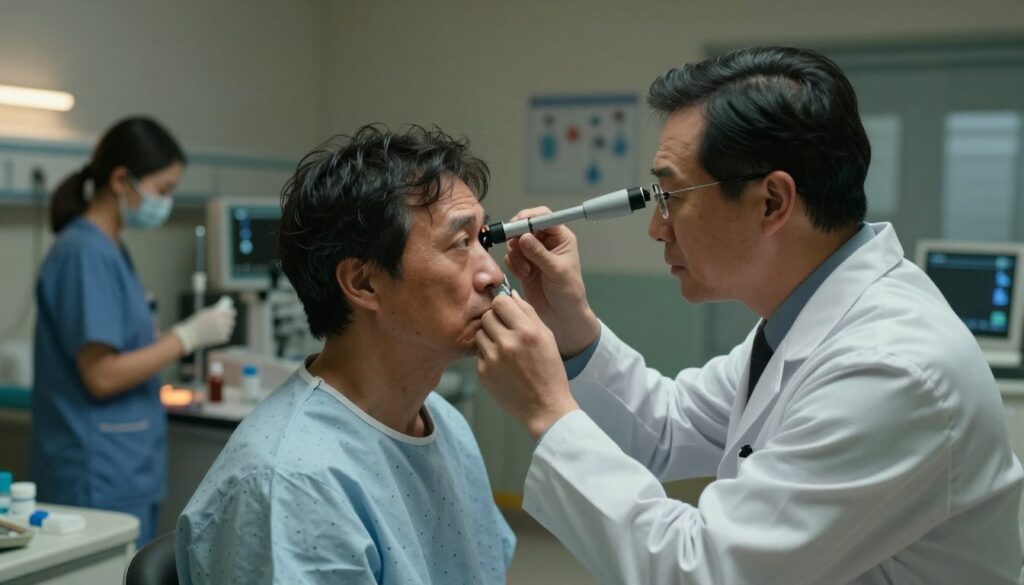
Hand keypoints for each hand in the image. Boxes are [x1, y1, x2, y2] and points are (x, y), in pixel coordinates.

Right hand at [172, 296, 236, 354]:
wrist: (190, 336)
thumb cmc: (196, 324)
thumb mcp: (205, 314)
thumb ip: (215, 312)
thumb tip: (225, 311)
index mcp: (217, 313)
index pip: (231, 312)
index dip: (232, 312)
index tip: (232, 313)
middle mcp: (222, 321)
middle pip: (231, 321)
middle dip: (229, 321)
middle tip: (229, 321)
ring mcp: (223, 330)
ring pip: (229, 329)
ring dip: (227, 328)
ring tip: (223, 328)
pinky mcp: (222, 339)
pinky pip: (226, 336)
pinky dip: (223, 336)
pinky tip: (218, 335)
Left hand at [476, 292, 578, 439]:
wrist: (544, 407)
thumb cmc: (549, 371)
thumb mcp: (547, 337)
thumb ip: (528, 313)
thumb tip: (510, 294)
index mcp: (527, 331)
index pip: (501, 301)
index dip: (503, 305)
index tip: (507, 313)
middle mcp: (508, 343)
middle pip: (487, 315)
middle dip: (495, 320)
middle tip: (505, 332)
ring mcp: (493, 359)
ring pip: (480, 333)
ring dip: (489, 337)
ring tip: (505, 350)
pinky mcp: (483, 373)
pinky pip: (479, 353)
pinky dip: (488, 356)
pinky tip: (503, 366)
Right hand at [503, 207, 599, 356]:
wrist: (562, 315)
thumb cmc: (568, 292)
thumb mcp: (556, 270)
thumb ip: (539, 253)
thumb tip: (524, 236)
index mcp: (560, 237)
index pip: (544, 217)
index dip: (529, 217)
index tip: (518, 224)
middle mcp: (546, 242)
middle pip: (525, 226)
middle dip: (517, 237)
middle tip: (516, 248)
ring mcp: (533, 253)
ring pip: (515, 242)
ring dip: (516, 255)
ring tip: (526, 272)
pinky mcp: (523, 264)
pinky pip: (510, 256)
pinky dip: (513, 265)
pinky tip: (523, 276)